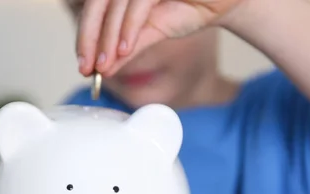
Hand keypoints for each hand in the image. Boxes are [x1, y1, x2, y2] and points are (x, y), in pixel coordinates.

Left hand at [75, 0, 244, 76]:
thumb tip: (103, 70)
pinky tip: (124, 49)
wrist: (225, 0)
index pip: (95, 11)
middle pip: (97, 4)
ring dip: (107, 38)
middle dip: (89, 39)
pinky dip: (129, 27)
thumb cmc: (190, 7)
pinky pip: (138, 1)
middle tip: (87, 68)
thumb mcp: (153, 32)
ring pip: (115, 4)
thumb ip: (127, 47)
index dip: (86, 37)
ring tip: (104, 65)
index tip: (84, 67)